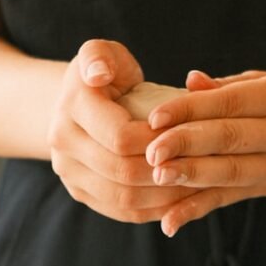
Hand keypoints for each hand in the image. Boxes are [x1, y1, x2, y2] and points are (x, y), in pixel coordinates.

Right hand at [47, 40, 199, 223]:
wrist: (77, 106)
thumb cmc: (105, 74)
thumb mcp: (103, 53)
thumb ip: (100, 56)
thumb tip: (98, 75)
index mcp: (71, 107)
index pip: (120, 137)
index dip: (159, 141)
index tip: (190, 135)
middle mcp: (62, 144)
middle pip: (123, 171)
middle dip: (167, 170)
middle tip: (203, 167)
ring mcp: (69, 174)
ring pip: (124, 198)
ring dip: (165, 196)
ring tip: (198, 186)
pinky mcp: (82, 194)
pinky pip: (123, 211)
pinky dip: (155, 210)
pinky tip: (182, 200)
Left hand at [145, 69, 265, 235]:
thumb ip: (225, 87)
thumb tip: (189, 82)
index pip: (231, 103)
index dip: (191, 109)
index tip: (156, 117)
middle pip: (230, 139)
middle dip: (187, 144)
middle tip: (152, 152)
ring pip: (230, 172)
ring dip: (191, 176)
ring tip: (159, 176)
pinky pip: (228, 201)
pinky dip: (197, 211)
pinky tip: (171, 222)